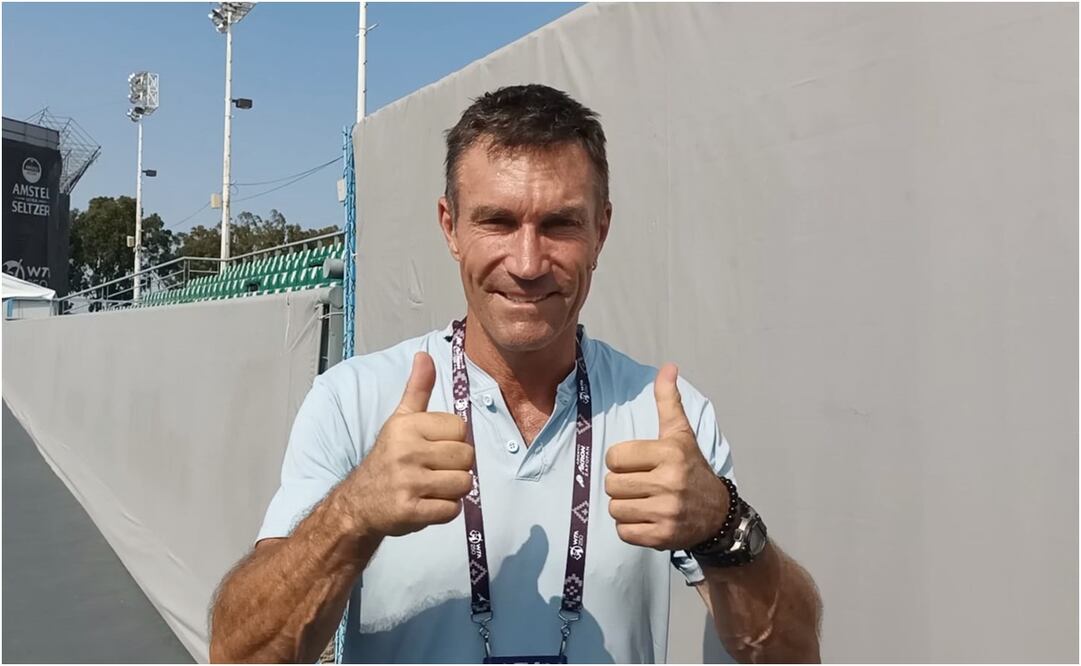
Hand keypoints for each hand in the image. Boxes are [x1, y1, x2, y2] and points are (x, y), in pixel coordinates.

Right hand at [343, 352, 474, 537]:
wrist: (358, 503)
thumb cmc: (387, 459)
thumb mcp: (400, 420)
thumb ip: (417, 389)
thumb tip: (425, 355)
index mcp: (407, 426)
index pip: (461, 429)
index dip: (453, 441)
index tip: (434, 448)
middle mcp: (406, 452)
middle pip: (466, 457)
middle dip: (456, 466)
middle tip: (434, 471)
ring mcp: (408, 483)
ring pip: (463, 484)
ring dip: (453, 490)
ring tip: (431, 487)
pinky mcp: (411, 511)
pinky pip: (452, 510)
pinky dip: (445, 510)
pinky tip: (427, 504)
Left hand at [604, 363, 729, 549]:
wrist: (718, 515)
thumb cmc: (692, 469)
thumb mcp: (681, 434)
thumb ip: (669, 400)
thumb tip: (668, 366)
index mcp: (670, 453)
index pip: (615, 456)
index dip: (621, 460)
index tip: (638, 464)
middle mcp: (669, 482)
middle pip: (612, 484)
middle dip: (622, 484)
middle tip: (641, 485)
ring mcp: (667, 512)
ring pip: (615, 509)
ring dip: (625, 507)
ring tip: (644, 502)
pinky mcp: (662, 537)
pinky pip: (623, 532)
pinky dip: (630, 528)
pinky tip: (647, 520)